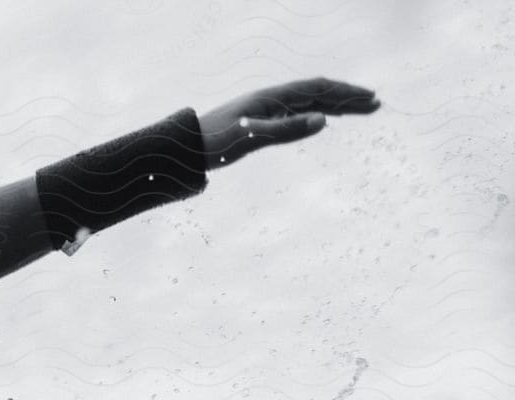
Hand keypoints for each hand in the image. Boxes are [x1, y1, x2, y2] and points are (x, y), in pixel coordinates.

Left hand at [199, 78, 379, 170]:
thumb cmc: (216, 142)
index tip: (369, 98)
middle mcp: (272, 100)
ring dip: (335, 106)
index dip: (345, 92)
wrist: (187, 148)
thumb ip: (287, 129)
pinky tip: (325, 119)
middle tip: (376, 104)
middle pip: (318, 93)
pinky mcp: (261, 123)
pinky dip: (316, 114)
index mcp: (272, 97)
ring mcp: (267, 110)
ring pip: (309, 104)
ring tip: (361, 110)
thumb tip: (324, 121)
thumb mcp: (252, 137)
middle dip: (347, 97)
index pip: (317, 88)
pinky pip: (297, 114)